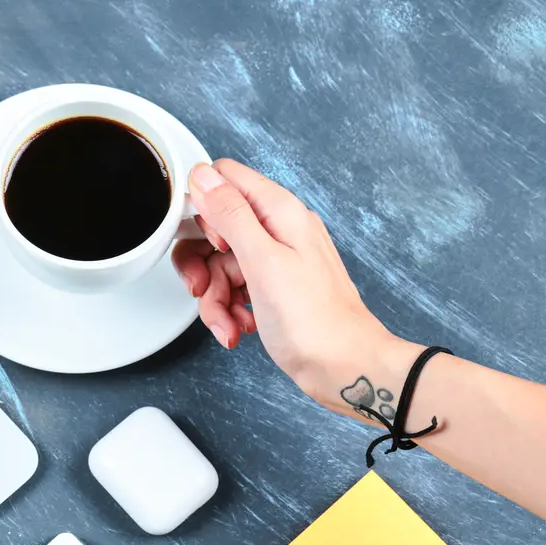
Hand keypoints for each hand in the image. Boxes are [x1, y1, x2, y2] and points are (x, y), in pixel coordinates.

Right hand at [172, 159, 402, 408]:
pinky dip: (229, 310)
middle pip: (215, 227)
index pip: (225, 179)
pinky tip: (239, 328)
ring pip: (220, 264)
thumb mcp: (263, 262)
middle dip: (201, 261)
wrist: (345, 368)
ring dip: (214, 296)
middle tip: (201, 287)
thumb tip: (203, 176)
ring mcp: (275, 260)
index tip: (204, 242)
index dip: (203, 207)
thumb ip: (231, 215)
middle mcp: (278, 230)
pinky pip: (234, 288)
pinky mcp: (272, 288)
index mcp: (280, 212)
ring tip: (228, 322)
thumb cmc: (314, 322)